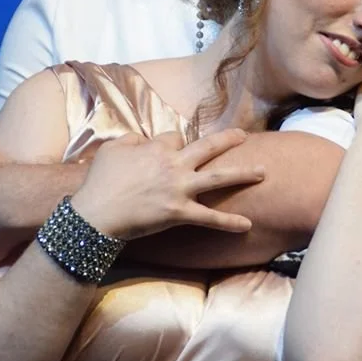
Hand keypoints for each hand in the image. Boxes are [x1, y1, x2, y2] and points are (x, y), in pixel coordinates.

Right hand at [71, 129, 264, 238]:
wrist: (97, 213)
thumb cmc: (101, 181)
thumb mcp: (113, 149)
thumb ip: (132, 139)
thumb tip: (145, 140)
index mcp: (157, 148)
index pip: (175, 137)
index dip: (174, 144)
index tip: (169, 151)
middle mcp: (174, 165)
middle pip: (208, 147)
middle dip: (228, 140)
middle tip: (244, 136)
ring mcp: (180, 189)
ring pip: (218, 177)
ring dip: (243, 174)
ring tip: (263, 171)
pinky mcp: (180, 213)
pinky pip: (210, 218)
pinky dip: (229, 222)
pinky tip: (248, 224)